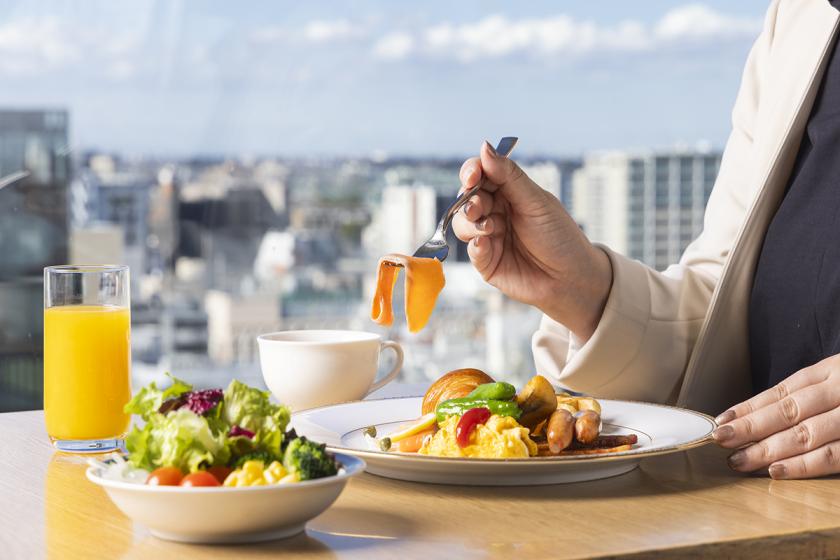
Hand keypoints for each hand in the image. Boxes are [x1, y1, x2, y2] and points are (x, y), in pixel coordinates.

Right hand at [451, 141, 611, 340]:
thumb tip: (484, 147)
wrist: (572, 278)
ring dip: (472, 223)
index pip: (481, 174)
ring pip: (463, 223)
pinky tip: (486, 245)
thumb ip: (508, 176)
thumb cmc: (560, 237)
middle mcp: (496, 212)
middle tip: (479, 207)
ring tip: (491, 228)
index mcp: (509, 193)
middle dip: (470, 200)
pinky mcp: (486, 262)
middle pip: (467, 198)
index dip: (472, 172)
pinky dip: (475, 245)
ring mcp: (489, 237)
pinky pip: (470, 250)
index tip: (472, 175)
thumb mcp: (536, 202)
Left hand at [713, 354, 839, 478]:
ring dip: (767, 449)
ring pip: (805, 434)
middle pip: (787, 411)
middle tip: (719, 439)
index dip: (749, 408)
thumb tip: (763, 415)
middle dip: (749, 427)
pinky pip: (833, 456)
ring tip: (738, 460)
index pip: (781, 392)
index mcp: (830, 372)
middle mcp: (839, 390)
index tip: (721, 421)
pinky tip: (775, 470)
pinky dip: (803, 465)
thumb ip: (812, 394)